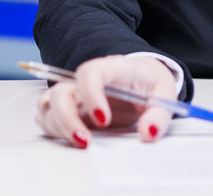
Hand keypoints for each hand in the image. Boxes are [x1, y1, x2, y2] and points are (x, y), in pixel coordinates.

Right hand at [33, 55, 177, 147]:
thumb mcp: (164, 94)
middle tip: (86, 141)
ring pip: (48, 104)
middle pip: (61, 91)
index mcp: (111, 69)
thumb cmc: (149, 83)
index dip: (90, 95)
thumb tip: (148, 133)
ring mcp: (75, 94)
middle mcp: (86, 80)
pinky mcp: (69, 109)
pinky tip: (73, 140)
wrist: (142, 78)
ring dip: (58, 126)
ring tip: (81, 143)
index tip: (103, 120)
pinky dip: (54, 130)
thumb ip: (159, 114)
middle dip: (67, 118)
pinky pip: (48, 116)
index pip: (90, 72)